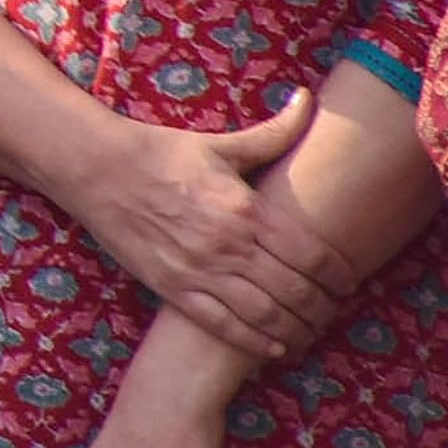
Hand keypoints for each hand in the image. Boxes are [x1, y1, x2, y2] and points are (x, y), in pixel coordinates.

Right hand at [58, 96, 352, 358]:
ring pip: (265, 315)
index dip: (338, 275)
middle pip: (295, 291)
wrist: (98, 169)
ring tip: (310, 332)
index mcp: (246, 209)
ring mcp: (200, 271)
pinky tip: (275, 347)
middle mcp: (228, 245)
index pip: (311, 254)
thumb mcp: (220, 144)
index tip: (349, 283)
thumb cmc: (162, 153)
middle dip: (323, 308)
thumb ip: (272, 133)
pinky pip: (223, 326)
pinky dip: (256, 343)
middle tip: (333, 311)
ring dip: (296, 330)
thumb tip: (307, 100)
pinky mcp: (173, 288)